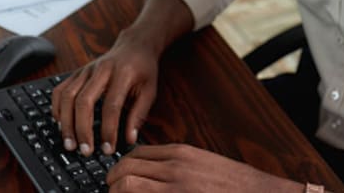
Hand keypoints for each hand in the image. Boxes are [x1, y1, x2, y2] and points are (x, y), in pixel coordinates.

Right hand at [51, 29, 159, 156]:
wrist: (135, 45)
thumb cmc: (143, 70)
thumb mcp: (150, 90)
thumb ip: (139, 114)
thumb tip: (129, 140)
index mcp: (123, 73)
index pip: (111, 106)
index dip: (108, 130)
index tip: (108, 149)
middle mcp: (102, 70)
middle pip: (84, 101)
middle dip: (82, 129)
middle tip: (85, 150)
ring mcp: (86, 69)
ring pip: (68, 96)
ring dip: (66, 123)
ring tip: (71, 144)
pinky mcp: (77, 72)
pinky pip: (60, 90)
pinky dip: (57, 108)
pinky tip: (61, 124)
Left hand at [106, 144, 304, 191]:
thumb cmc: (233, 185)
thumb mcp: (204, 165)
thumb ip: (179, 166)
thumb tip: (154, 174)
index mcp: (181, 154)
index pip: (137, 154)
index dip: (122, 167)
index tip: (118, 178)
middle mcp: (174, 168)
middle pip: (126, 168)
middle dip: (112, 181)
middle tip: (110, 191)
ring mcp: (173, 188)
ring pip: (126, 186)